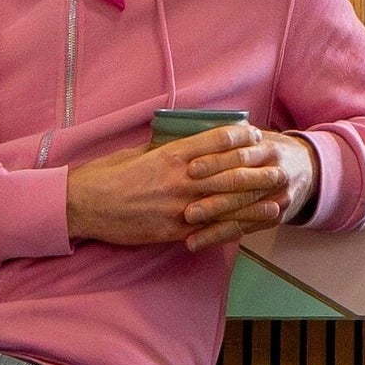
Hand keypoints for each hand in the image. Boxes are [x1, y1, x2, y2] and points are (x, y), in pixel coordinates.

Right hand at [66, 125, 287, 247]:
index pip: (215, 141)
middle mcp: (180, 179)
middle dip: (258, 170)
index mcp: (170, 154)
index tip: (255, 134)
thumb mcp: (137, 152)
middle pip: (229, 172)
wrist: (84, 206)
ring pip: (226, 202)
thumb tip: (183, 143)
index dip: (239, 137)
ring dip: (256, 200)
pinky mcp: (174, 230)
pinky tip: (252, 224)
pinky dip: (234, 226)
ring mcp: (179, 206)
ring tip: (279, 197)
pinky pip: (211, 228)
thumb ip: (164, 149)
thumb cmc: (106, 175)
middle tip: (280, 166)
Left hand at [179, 130, 318, 251]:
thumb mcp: (255, 138)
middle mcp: (275, 170)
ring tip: (188, 226)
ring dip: (214, 220)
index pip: (239, 152)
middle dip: (213, 195)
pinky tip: (196, 241)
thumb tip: (191, 133)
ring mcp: (279, 196)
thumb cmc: (267, 152)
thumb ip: (230, 139)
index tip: (191, 168)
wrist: (309, 169)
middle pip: (241, 182)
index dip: (215, 160)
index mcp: (266, 146)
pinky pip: (245, 228)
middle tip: (187, 206)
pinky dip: (219, 235)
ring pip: (243, 209)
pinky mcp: (277, 217)